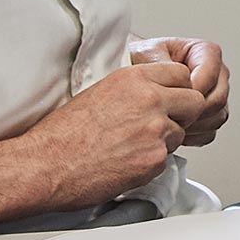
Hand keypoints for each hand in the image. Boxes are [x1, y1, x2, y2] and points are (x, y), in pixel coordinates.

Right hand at [15, 59, 205, 211]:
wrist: (45, 165)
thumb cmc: (62, 133)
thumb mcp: (99, 91)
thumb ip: (133, 89)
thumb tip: (155, 92)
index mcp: (133, 78)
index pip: (182, 74)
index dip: (177, 89)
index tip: (168, 100)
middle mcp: (149, 100)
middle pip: (194, 102)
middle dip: (183, 114)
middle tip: (161, 125)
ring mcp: (155, 130)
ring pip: (182, 133)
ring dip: (165, 141)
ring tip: (132, 147)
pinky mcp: (154, 158)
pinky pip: (167, 159)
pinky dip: (151, 163)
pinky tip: (126, 162)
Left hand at [133, 36, 230, 145]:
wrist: (137, 77)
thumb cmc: (142, 60)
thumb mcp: (147, 52)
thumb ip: (163, 62)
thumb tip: (181, 79)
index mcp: (206, 53)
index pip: (210, 76)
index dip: (191, 92)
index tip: (171, 100)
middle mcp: (217, 74)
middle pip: (218, 99)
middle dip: (193, 111)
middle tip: (170, 115)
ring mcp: (215, 96)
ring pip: (217, 117)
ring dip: (193, 125)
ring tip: (169, 122)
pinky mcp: (210, 116)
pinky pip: (210, 132)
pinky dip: (193, 136)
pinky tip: (174, 129)